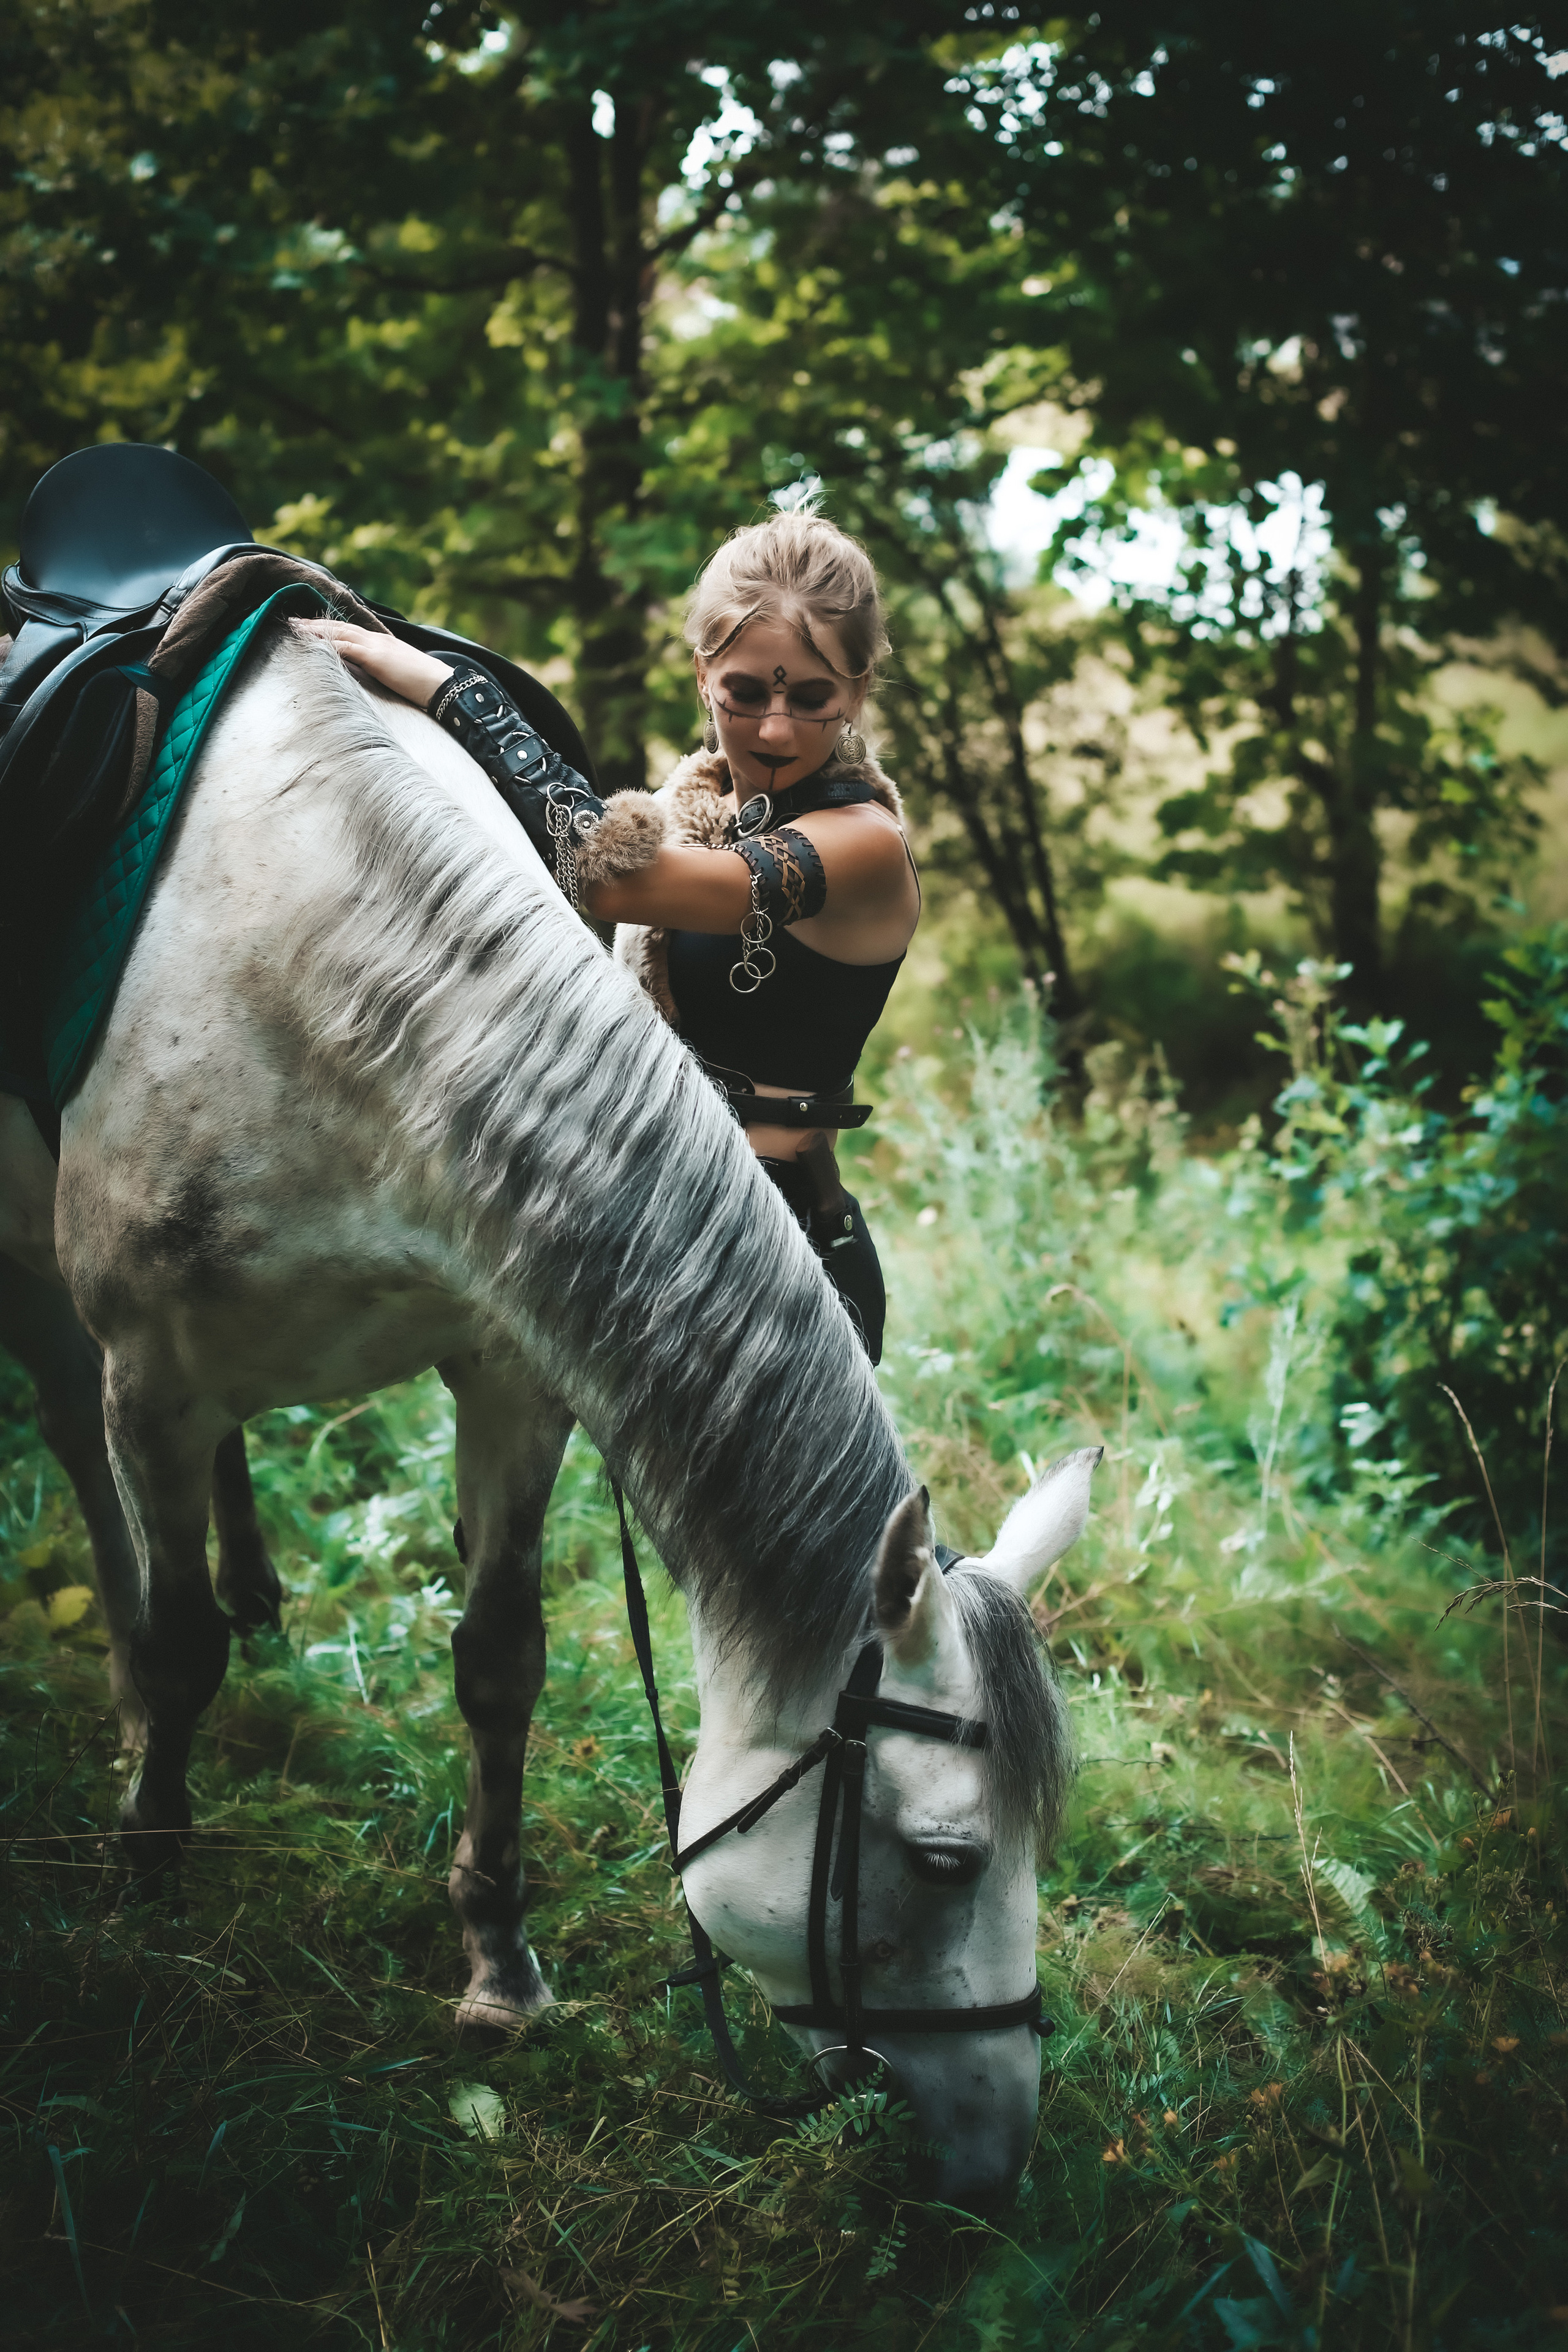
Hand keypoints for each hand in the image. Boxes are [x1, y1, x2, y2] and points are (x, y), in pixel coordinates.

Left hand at [299, 618, 451, 708]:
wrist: (442, 685)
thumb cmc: (424, 684)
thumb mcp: (397, 673)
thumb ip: (380, 669)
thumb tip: (365, 673)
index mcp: (382, 643)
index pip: (350, 630)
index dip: (329, 627)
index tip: (311, 626)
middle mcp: (376, 639)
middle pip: (340, 626)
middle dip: (314, 624)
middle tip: (292, 621)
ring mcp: (376, 646)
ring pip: (339, 632)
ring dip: (315, 629)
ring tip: (295, 628)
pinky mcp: (375, 657)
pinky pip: (345, 647)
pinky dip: (327, 643)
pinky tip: (312, 643)